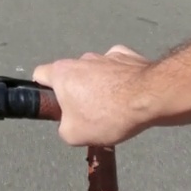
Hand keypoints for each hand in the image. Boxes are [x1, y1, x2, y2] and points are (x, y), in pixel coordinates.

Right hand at [33, 45, 153, 146]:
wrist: (150, 97)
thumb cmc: (109, 114)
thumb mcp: (74, 135)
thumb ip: (63, 128)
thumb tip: (69, 125)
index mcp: (62, 73)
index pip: (40, 75)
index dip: (43, 91)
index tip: (54, 105)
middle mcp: (81, 59)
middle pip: (71, 75)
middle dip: (76, 93)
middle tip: (88, 114)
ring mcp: (106, 55)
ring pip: (95, 71)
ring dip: (100, 86)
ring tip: (114, 108)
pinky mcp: (128, 56)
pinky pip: (118, 67)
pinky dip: (120, 79)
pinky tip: (129, 94)